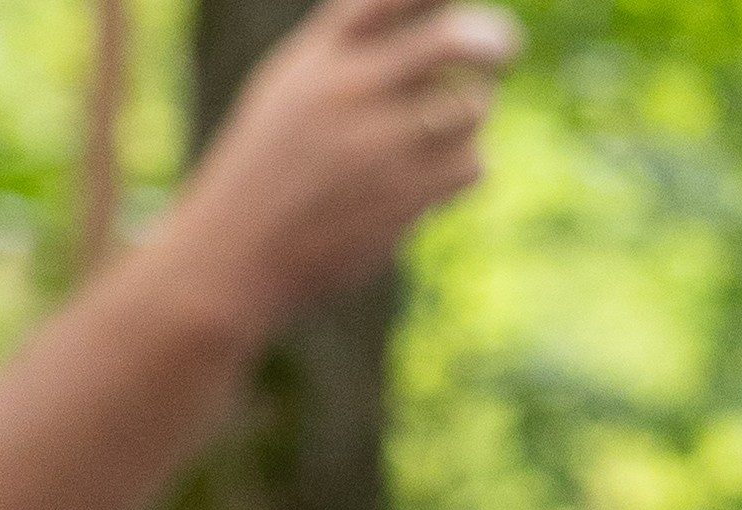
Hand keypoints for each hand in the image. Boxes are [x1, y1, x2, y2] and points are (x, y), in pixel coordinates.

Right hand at [167, 0, 520, 334]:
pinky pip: (469, 164)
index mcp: (319, 56)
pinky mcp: (402, 201)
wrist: (237, 253)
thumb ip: (347, 46)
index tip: (453, 1)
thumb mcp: (290, 86)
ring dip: (472, 113)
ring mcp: (378, 149)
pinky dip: (463, 164)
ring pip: (470, 107)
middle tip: (504, 47)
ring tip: (449, 126)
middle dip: (491, 38)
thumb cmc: (268, 166)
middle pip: (450, 40)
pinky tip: (434, 174)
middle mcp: (349, 93)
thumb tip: (436, 13)